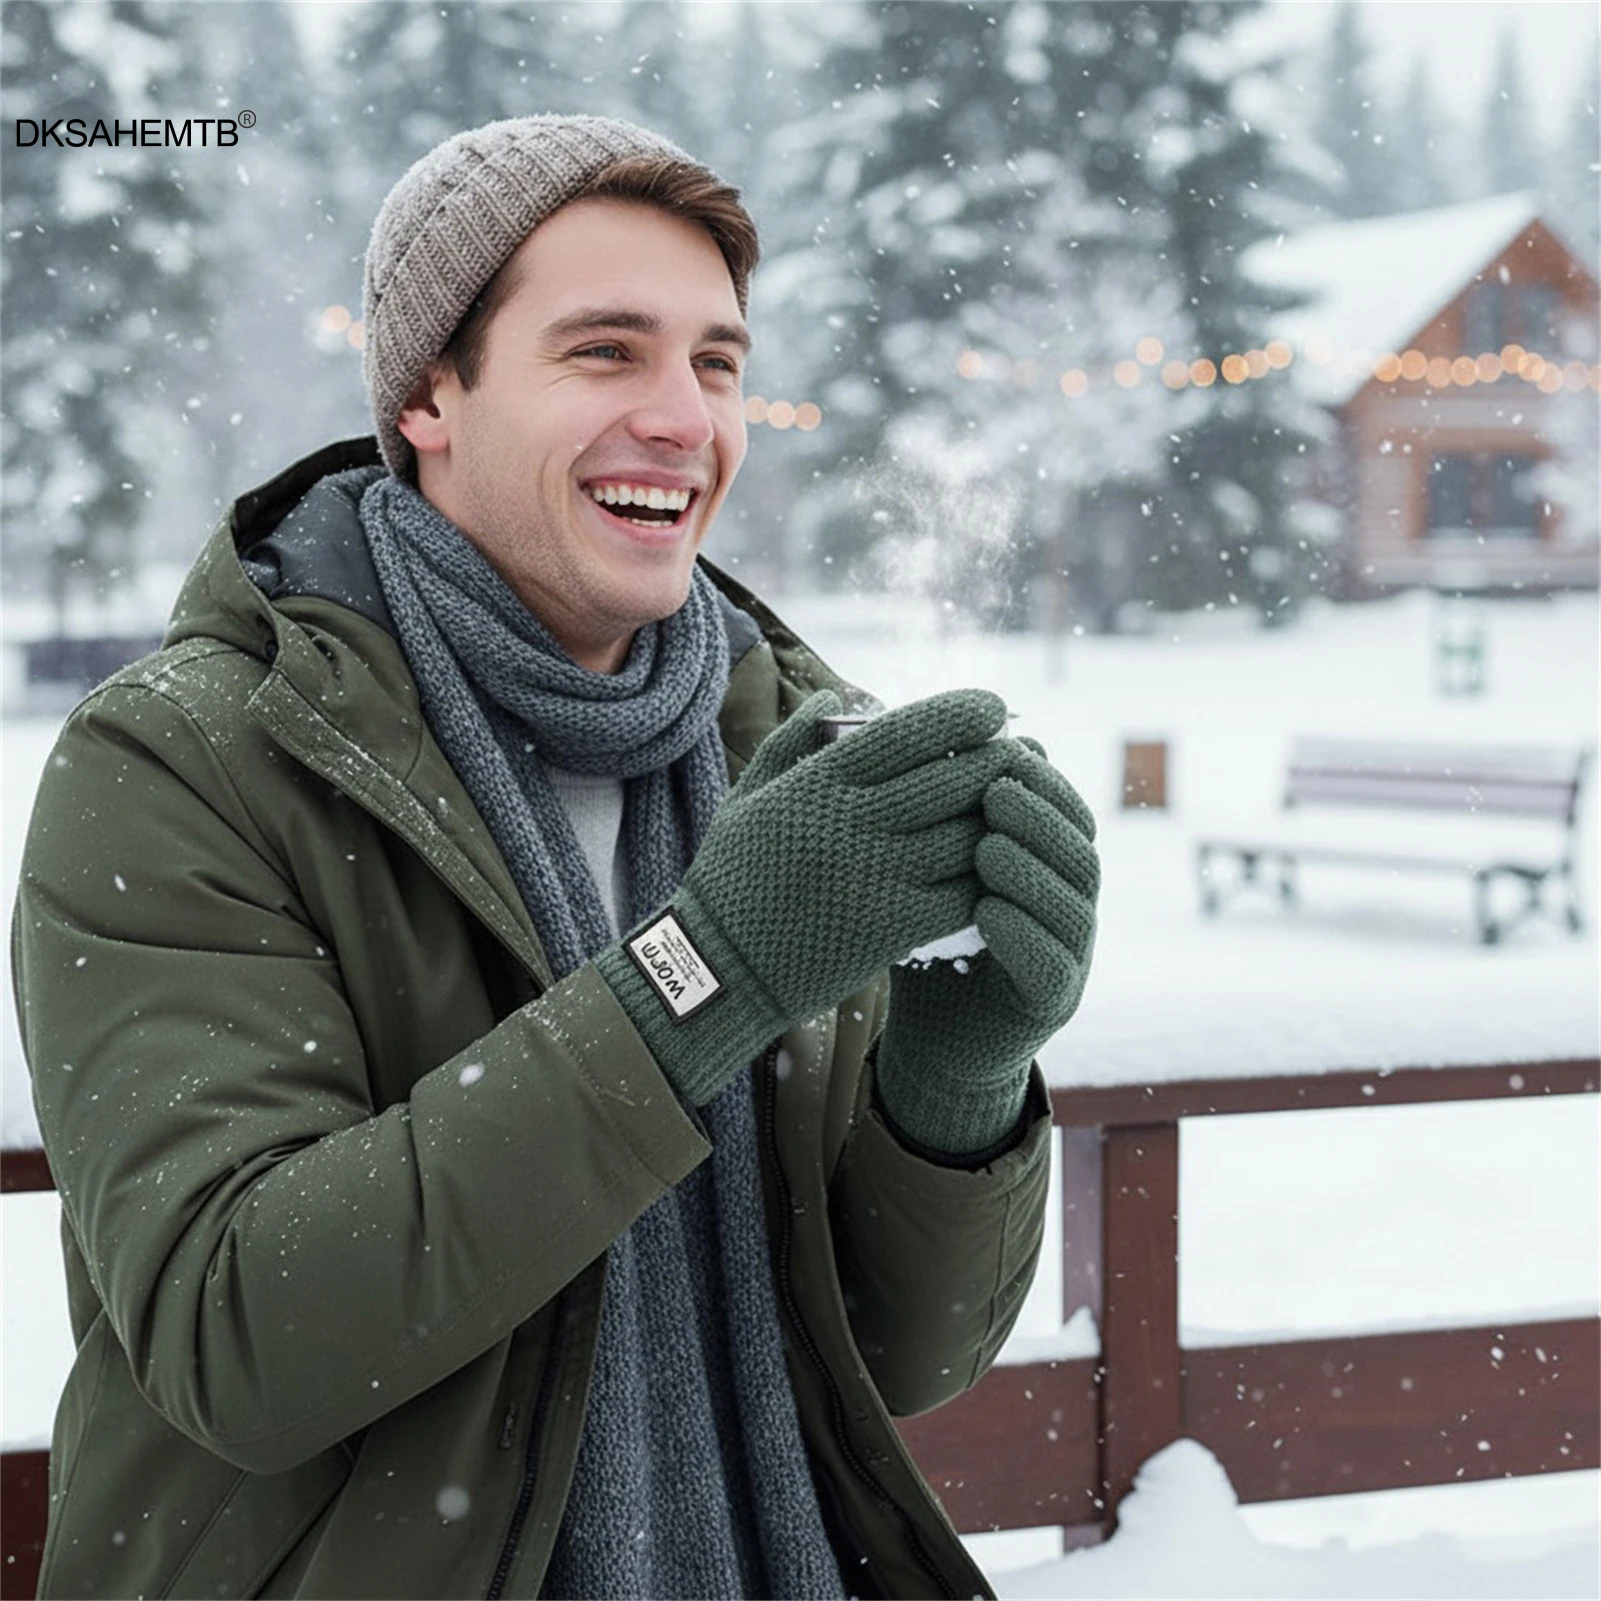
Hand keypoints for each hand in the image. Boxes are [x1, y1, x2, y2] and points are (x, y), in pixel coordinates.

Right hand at [597, 687, 1038, 1103]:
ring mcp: (874, 878)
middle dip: (998, 759)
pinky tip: (999, 870)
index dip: (959, 713)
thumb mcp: (748, 798)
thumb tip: (835, 698)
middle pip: (950, 779)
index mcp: (818, 785)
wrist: (719, 971)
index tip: (993, 706)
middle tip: (1023, 751)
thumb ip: (791, 742)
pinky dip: (988, 880)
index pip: (907, 733)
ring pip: (965, 836)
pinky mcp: (890, 929)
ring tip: (1022, 809)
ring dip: (1000, 820)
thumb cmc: (732, 880)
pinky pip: (961, 896)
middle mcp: (851, 825)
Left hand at [875, 741, 1098, 1156]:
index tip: (994, 746)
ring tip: (987, 846)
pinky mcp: (1054, 1002)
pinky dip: (1024, 934)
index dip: (1037, 774)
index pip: (1061, 804)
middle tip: (995, 789)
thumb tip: (879, 730)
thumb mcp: (916, 868)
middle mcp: (1068, 902)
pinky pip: (1054, 964)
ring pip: (1074, 901)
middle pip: (1079, 845)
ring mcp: (1070, 954)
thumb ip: (918, 813)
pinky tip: (987, 913)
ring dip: (1033, 867)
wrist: (930, 1037)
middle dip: (1041, 812)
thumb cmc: (918, 938)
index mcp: (1044, 861)